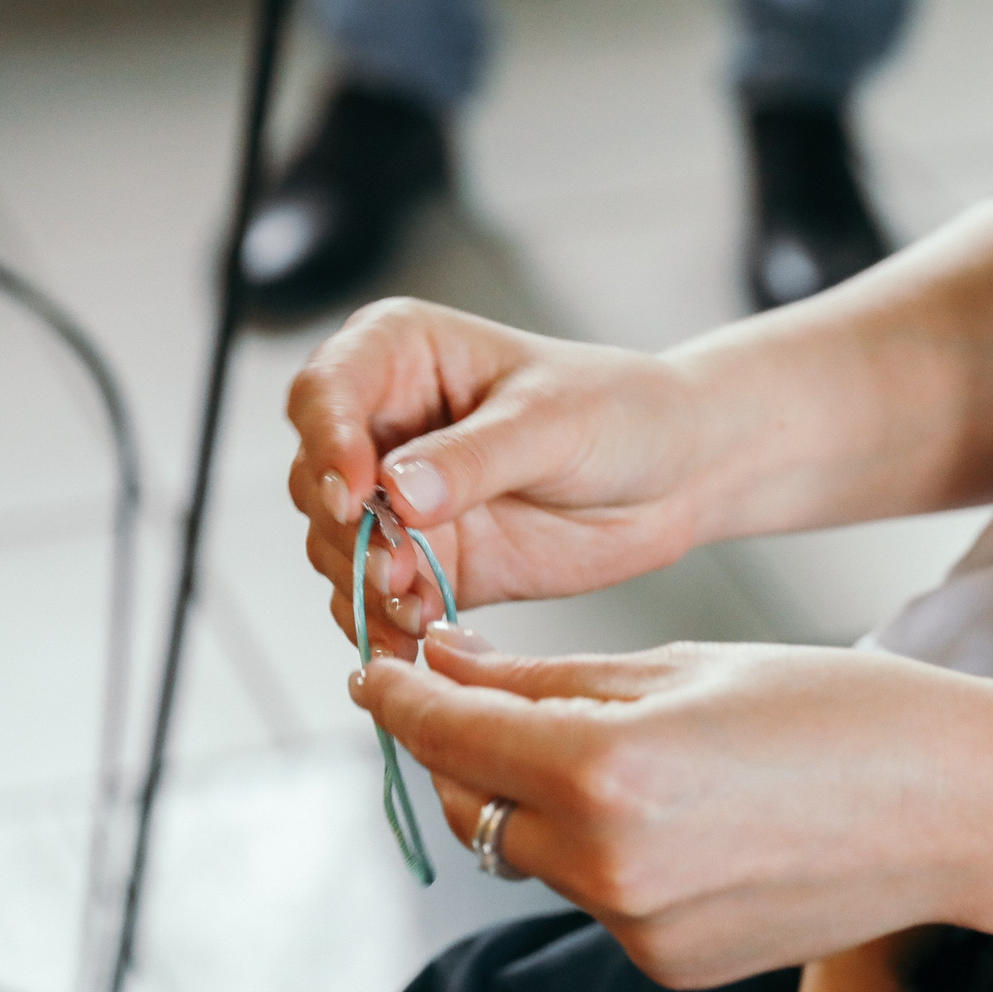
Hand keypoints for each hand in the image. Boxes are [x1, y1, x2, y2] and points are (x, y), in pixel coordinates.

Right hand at [287, 298, 708, 655]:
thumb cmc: (622, 411)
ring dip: (362, 582)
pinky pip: (374, 596)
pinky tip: (412, 638)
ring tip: (413, 606)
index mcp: (402, 354)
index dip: (327, 441)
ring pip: (334, 545)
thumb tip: (398, 490)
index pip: (327, 390)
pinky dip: (382, 621)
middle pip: (316, 478)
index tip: (356, 492)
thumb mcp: (555, 421)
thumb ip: (476, 457)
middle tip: (394, 566)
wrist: (676, 474)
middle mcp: (384, 424)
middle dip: (345, 530)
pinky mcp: (423, 560)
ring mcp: (397, 498)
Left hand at [353, 622, 992, 985]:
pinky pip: (596, 897)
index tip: (378, 669)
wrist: (960, 809)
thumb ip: (552, 677)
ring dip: (535, 801)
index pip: (448, 734)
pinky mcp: (668, 965)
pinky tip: (679, 809)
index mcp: (608, 770)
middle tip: (476, 694)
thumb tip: (444, 665)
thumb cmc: (846, 712)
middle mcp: (608, 866)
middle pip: (471, 803)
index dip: (400, 696)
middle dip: (462, 748)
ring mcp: (638, 928)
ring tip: (610, 744)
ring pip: (532, 854)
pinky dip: (603, 850)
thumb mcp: (690, 666)